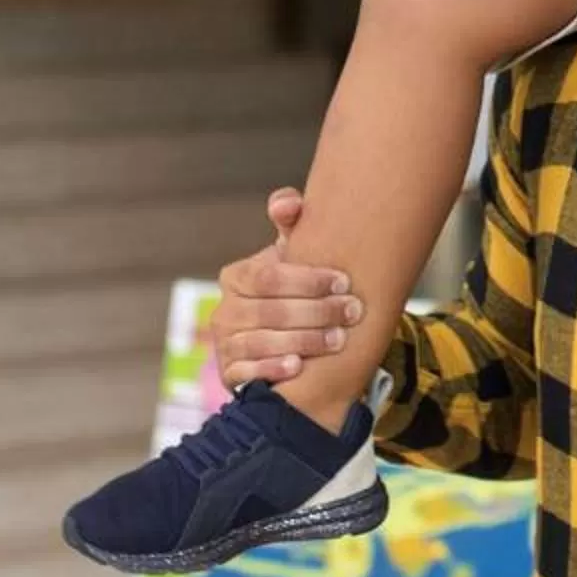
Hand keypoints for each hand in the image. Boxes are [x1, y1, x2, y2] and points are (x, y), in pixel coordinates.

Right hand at [206, 187, 363, 389]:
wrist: (286, 335)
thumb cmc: (294, 288)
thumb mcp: (294, 254)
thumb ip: (292, 223)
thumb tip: (287, 203)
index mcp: (237, 276)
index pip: (268, 277)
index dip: (307, 280)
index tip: (344, 281)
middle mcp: (225, 309)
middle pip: (269, 311)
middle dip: (316, 312)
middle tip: (352, 312)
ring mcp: (224, 343)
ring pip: (261, 342)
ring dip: (304, 341)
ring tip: (338, 339)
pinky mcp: (228, 373)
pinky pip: (246, 372)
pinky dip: (272, 367)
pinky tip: (298, 366)